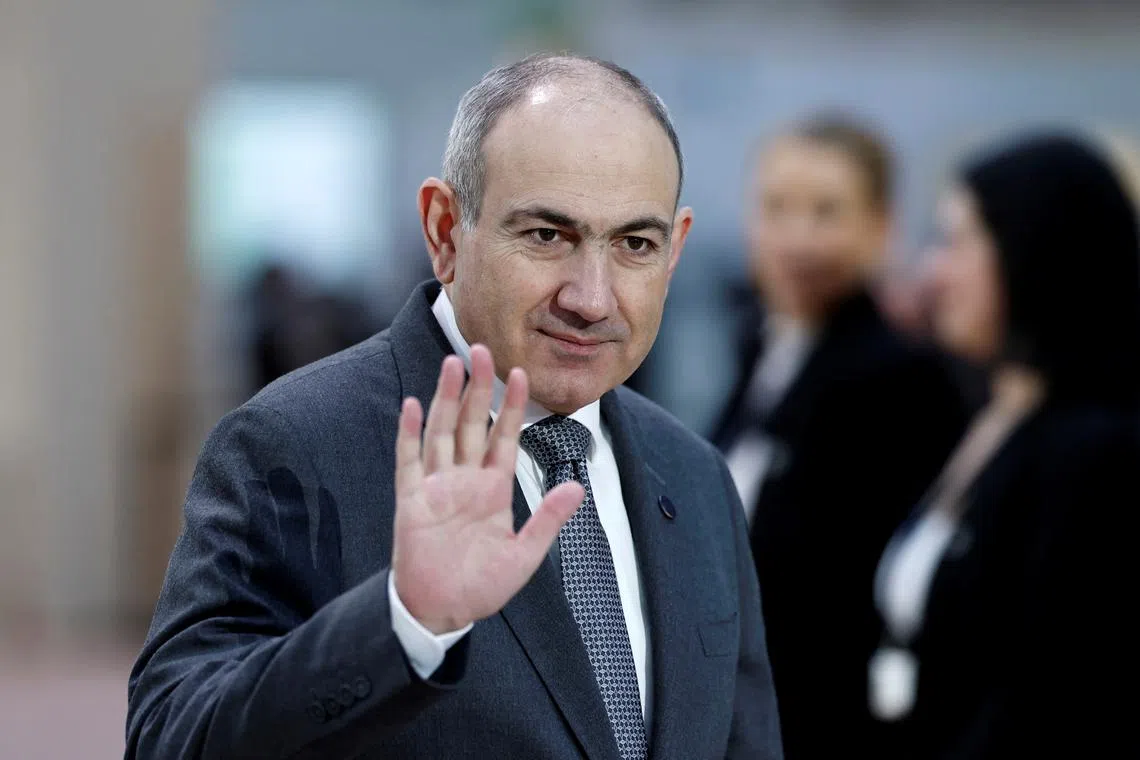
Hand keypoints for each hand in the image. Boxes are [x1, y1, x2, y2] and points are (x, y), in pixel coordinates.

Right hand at [392, 344, 583, 633]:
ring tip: (453, 364)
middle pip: (471, 423)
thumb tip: (578, 487)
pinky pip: (408, 462)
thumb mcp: (524, 555)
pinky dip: (409, 433)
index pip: (504, 436)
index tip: (522, 372)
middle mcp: (464, 481)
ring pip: (442, 431)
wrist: (441, 613)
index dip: (511, 405)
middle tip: (483, 348)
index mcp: (493, 489)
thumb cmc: (480, 587)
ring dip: (447, 398)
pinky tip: (412, 405)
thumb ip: (548, 519)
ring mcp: (436, 488)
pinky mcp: (411, 502)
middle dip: (478, 386)